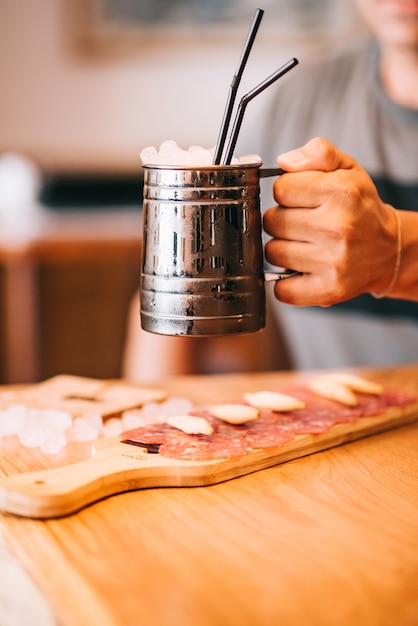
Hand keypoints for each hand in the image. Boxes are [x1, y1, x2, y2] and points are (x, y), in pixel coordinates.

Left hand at [263, 137, 398, 305]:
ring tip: (302, 245)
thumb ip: (318, 153)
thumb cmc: (362, 209)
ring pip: (272, 253)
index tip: (299, 198)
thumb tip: (285, 161)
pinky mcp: (328, 290)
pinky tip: (301, 270)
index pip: (281, 188)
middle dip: (282, 220)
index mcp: (342, 193)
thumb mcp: (347, 169)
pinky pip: (282, 290)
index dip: (287, 192)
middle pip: (272, 221)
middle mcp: (338, 228)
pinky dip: (285, 283)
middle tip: (302, 223)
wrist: (389, 250)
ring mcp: (333, 262)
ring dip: (282, 249)